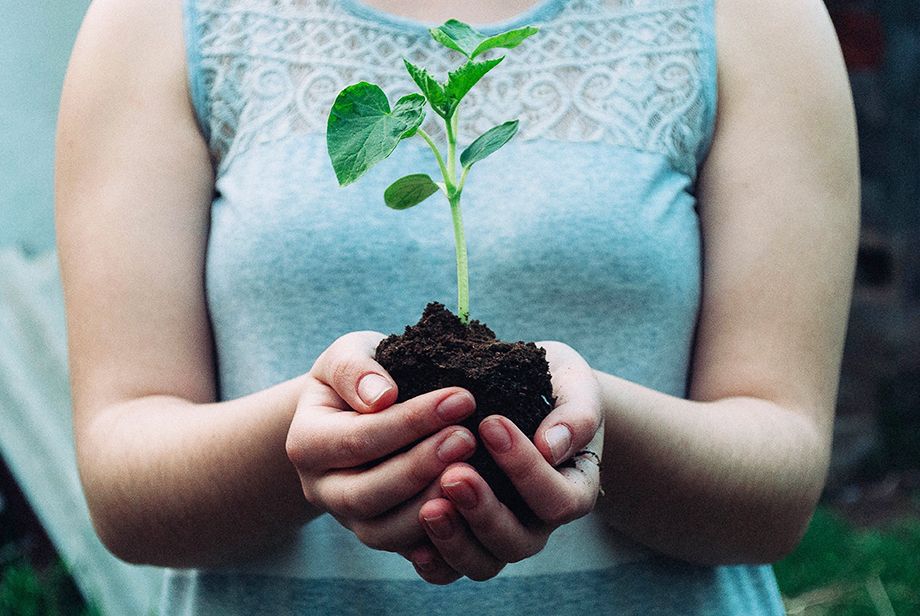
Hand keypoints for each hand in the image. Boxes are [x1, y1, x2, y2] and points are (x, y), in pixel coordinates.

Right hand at [285, 331, 478, 557]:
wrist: (356, 410)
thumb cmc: (359, 377)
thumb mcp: (348, 354)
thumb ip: (355, 369)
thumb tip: (381, 396)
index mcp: (307, 443)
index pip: (358, 439)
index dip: (410, 422)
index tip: (461, 398)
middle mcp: (321, 489)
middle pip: (366, 494)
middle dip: (421, 467)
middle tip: (468, 437)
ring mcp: (349, 520)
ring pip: (384, 532)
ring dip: (431, 504)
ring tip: (474, 472)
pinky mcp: (381, 536)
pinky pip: (407, 551)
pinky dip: (439, 538)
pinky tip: (472, 509)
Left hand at [413, 341, 603, 583]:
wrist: (529, 395)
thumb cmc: (556, 386)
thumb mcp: (576, 387)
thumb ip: (575, 414)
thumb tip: (551, 446)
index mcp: (573, 489)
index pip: (557, 499)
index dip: (525, 469)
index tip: (490, 423)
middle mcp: (538, 523)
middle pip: (517, 541)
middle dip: (484, 510)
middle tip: (454, 473)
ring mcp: (500, 536)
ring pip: (483, 563)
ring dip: (455, 539)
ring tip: (429, 506)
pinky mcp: (465, 539)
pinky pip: (450, 570)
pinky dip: (434, 562)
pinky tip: (413, 543)